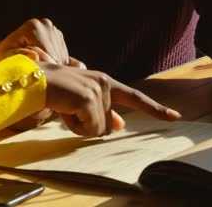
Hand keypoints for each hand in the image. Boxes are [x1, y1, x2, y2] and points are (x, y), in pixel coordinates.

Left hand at [0, 18, 84, 130]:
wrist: (0, 57)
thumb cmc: (0, 62)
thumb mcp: (5, 62)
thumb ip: (19, 58)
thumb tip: (34, 57)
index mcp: (34, 28)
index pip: (50, 56)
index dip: (47, 75)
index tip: (39, 88)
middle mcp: (46, 25)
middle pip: (59, 58)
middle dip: (51, 75)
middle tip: (41, 88)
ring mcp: (54, 31)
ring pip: (64, 60)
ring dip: (56, 74)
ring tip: (42, 82)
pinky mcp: (59, 39)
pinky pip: (67, 59)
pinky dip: (60, 71)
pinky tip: (48, 77)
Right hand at [38, 62, 181, 136]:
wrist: (36, 81)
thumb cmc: (56, 91)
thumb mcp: (81, 102)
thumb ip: (103, 113)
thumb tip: (120, 126)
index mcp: (105, 82)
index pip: (136, 98)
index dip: (156, 109)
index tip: (175, 117)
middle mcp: (105, 84)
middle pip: (108, 125)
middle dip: (87, 124)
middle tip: (69, 108)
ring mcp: (98, 91)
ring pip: (98, 129)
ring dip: (79, 125)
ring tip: (66, 107)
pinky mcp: (88, 99)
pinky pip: (88, 128)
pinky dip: (74, 126)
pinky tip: (64, 109)